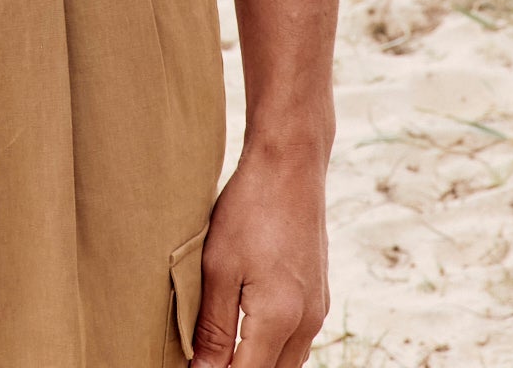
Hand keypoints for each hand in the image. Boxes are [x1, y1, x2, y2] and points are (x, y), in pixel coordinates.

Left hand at [191, 144, 329, 366]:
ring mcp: (317, 309)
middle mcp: (307, 322)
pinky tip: (248, 331)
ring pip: (288, 362)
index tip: (194, 367)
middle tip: (205, 356)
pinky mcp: (318, 295)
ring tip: (222, 347)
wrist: (290, 165)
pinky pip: (297, 340)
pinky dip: (272, 347)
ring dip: (257, 362)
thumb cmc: (250, 209)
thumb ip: (214, 328)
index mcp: (280, 319)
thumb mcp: (219, 267)